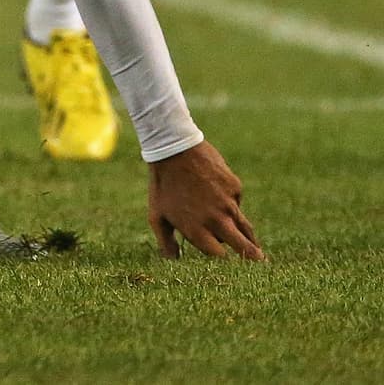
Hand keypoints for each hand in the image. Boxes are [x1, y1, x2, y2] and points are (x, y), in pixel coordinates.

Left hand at [147, 140, 263, 259]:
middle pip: (244, 248)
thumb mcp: (157, 216)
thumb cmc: (162, 185)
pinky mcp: (235, 186)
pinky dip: (230, 203)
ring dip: (251, 239)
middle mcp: (217, 220)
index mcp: (198, 231)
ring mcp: (228, 203)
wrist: (173, 147)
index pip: (220, 259)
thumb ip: (166, 244)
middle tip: (262, 267)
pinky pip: (236, 202)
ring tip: (258, 251)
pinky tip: (218, 195)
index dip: (228, 267)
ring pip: (245, 227)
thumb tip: (174, 263)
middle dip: (254, 260)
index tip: (235, 273)